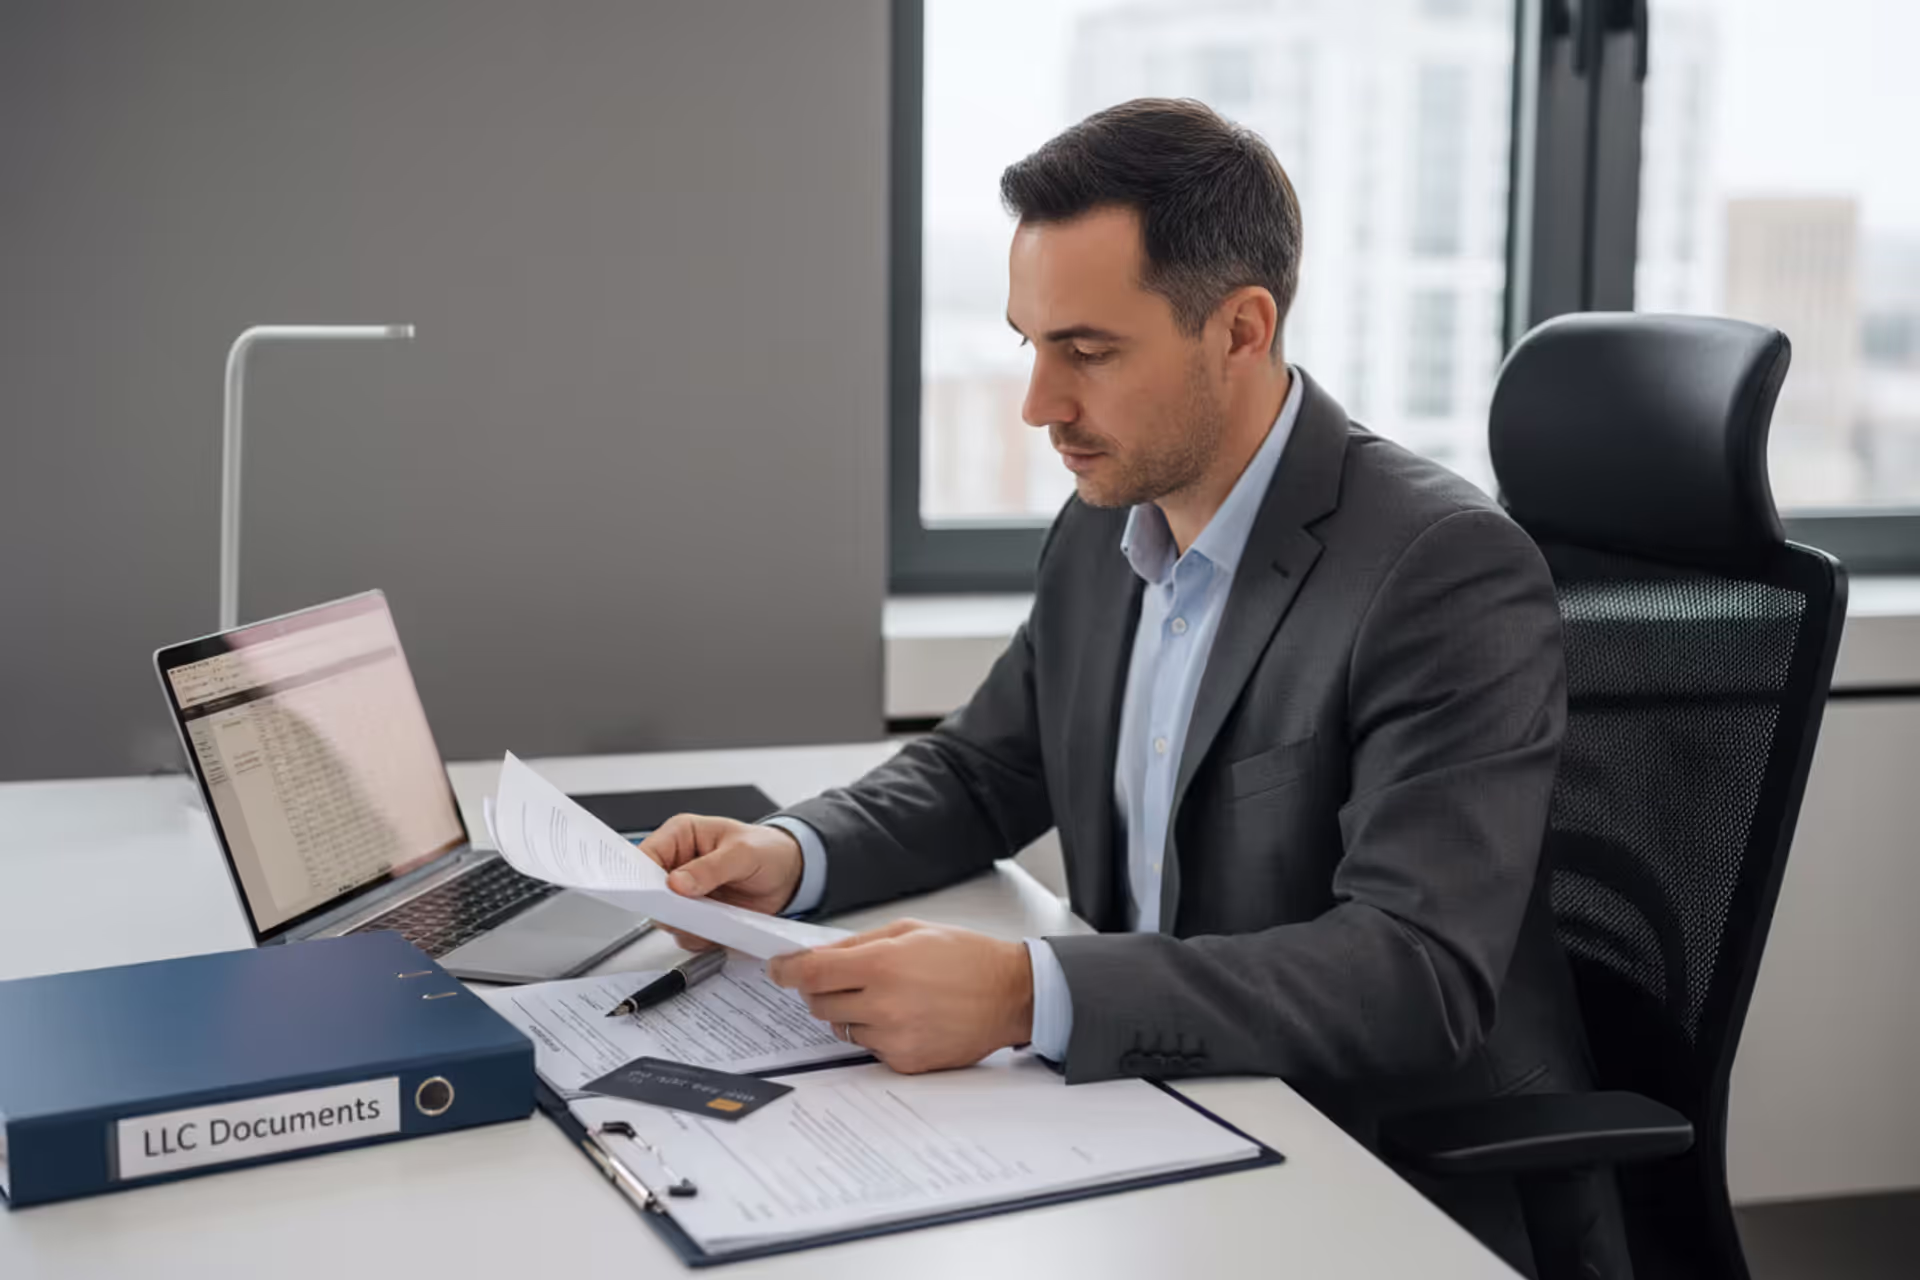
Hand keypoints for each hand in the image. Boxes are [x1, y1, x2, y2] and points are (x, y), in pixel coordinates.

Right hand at [635, 815, 803, 949]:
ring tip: (714, 919)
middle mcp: (677, 864)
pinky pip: (686, 933)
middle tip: (690, 913)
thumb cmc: (767, 850)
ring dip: (686, 925)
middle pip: (650, 893)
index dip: (642, 877)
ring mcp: (686, 893)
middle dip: (668, 907)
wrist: (789, 873)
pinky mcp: (697, 915)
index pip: (645, 856)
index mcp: (681, 836)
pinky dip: (701, 937)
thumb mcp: (743, 853)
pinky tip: (720, 928)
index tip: (654, 895)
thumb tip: (676, 883)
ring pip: (666, 918)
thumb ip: (710, 868)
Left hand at [767, 920, 1033, 1073]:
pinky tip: (905, 1016)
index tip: (780, 970)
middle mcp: (883, 1005)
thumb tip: (818, 955)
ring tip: (886, 997)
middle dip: (821, 991)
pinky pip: (869, 1048)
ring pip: (843, 1028)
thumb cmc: (965, 957)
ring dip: (851, 1013)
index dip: (787, 972)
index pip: (811, 974)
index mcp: (882, 965)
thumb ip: (859, 944)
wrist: (1009, 995)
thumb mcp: (910, 931)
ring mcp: (893, 1038)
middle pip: (819, 1005)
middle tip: (842, 980)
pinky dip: (876, 1032)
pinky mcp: (905, 1062)